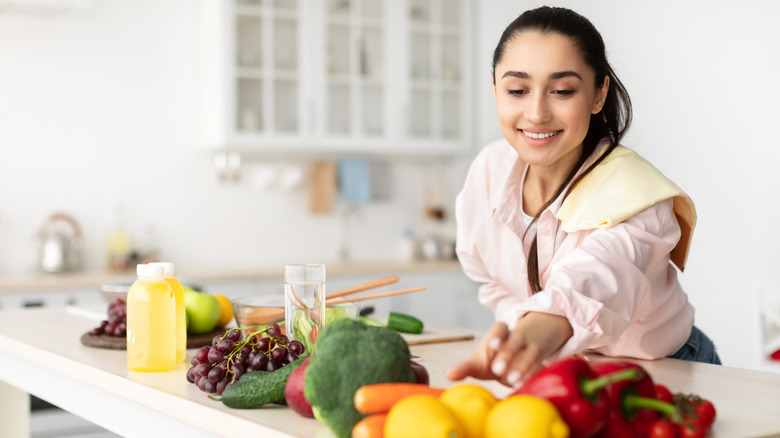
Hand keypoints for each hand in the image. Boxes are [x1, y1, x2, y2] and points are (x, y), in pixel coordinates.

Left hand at [447, 312, 572, 386]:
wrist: (520, 357)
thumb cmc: (494, 359)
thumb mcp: (479, 361)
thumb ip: (465, 368)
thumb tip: (449, 375)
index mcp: (501, 333)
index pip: (500, 328)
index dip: (497, 335)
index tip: (492, 345)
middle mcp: (517, 337)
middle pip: (515, 340)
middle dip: (507, 354)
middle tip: (497, 369)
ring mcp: (531, 348)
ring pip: (530, 352)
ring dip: (521, 366)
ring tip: (511, 381)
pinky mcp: (540, 361)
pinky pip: (539, 366)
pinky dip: (532, 375)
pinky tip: (524, 384)